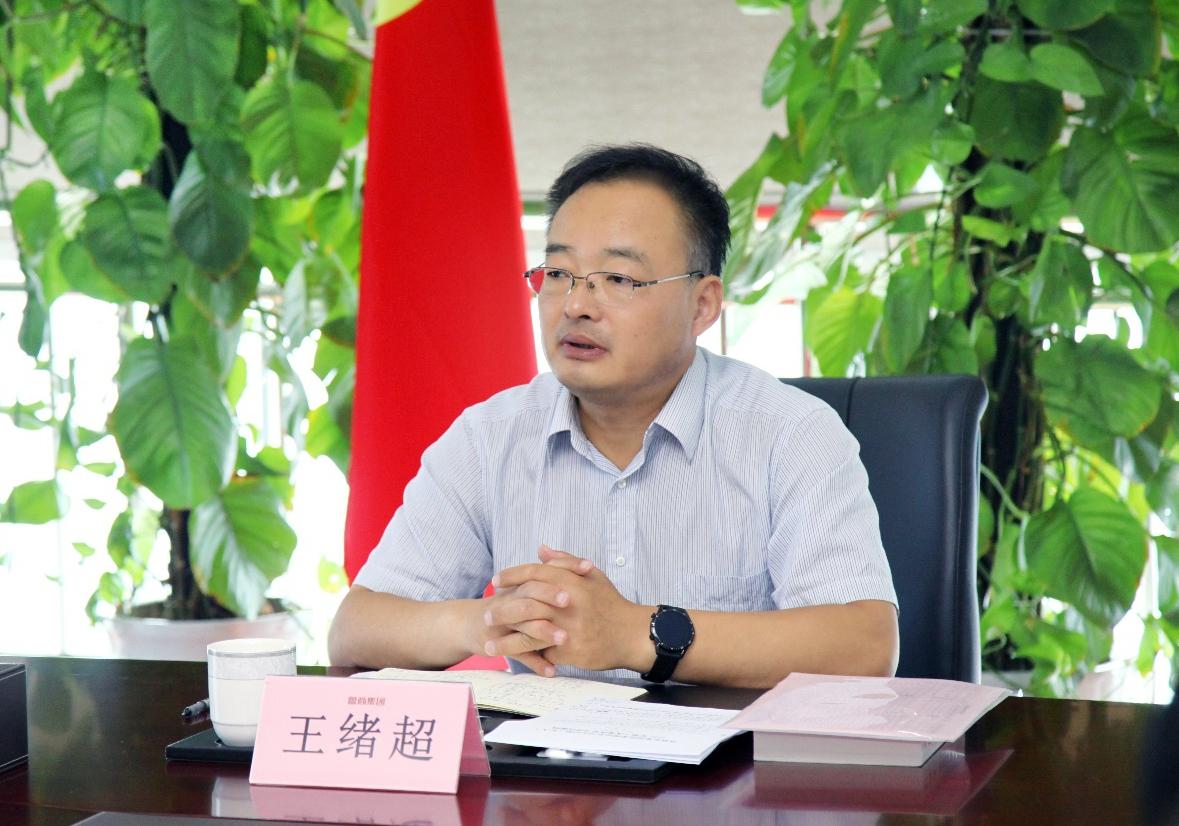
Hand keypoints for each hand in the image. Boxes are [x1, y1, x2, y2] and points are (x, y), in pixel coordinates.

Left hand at [488, 547, 645, 672]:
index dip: (512, 576)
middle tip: (486, 615)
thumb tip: (541, 550)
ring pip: (529, 634)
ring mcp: (569, 629)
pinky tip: (513, 659)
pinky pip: (544, 654)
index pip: (535, 573)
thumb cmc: (611, 603)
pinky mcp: (571, 651)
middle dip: (502, 610)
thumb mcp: (592, 576)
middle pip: (525, 604)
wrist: (632, 634)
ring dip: (506, 641)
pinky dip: (530, 656)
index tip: (495, 581)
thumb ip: (565, 562)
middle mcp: (569, 604)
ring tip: (489, 645)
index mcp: (572, 582)